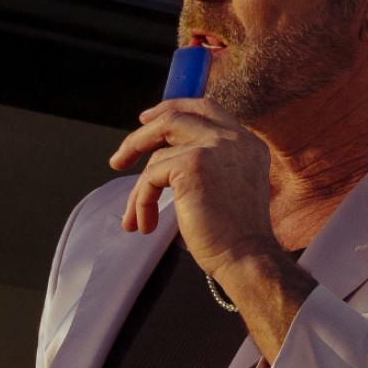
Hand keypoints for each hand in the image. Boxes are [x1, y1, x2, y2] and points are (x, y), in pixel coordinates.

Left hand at [112, 97, 317, 356]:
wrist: (248, 258)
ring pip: (157, 154)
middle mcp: (233, 138)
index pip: (206, 108)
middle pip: (175, 117)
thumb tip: (159, 162)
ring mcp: (214, 147)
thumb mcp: (227, 189)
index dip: (173, 109)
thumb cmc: (235, 238)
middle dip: (141, 136)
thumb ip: (205, 166)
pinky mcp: (194, 164)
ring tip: (134, 219)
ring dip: (139, 189)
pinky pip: (151, 176)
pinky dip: (141, 201)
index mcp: (246, 142)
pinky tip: (145, 225)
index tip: (146, 121)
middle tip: (119, 159)